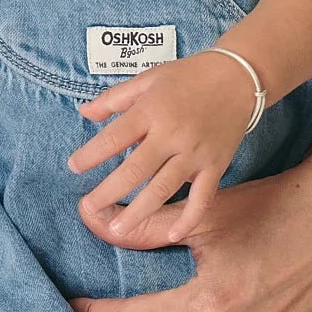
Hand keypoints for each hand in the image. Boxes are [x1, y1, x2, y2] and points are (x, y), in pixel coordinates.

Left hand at [69, 50, 261, 239]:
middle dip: (108, 192)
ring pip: (163, 188)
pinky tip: (172, 235)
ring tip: (118, 230)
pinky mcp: (215, 165)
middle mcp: (172, 134)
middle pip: (135, 170)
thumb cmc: (189, 76)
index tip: (74, 166)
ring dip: (139, 212)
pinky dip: (188, 218)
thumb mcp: (148, 78)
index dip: (90, 155)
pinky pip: (202, 197)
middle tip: (89, 208)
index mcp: (151, 111)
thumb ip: (114, 98)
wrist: (237, 77)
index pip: (114, 137)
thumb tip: (84, 112)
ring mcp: (195, 153)